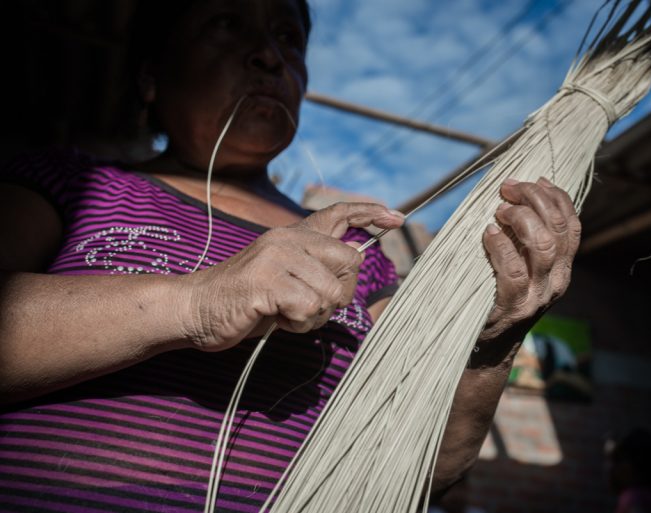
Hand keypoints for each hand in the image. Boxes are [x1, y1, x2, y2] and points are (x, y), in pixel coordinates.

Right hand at [182, 203, 403, 350]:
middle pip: (350, 262)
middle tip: (311, 307)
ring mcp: (277, 258)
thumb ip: (314, 268)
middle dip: (340, 294)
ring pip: (330, 292)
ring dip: (314, 315)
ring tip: (286, 313)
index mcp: (293, 235)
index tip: (395, 217)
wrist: (194, 308)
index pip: (338, 213)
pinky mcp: (266, 282)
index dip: (369, 213)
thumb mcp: (284, 276)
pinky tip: (276, 318)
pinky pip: (308, 307)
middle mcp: (288, 239)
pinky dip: (298, 323)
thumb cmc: (244, 300)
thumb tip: (353, 269)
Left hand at [479, 177, 580, 343]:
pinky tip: (488, 233)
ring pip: (543, 246)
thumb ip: (524, 238)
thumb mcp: (520, 265)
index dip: (555, 196)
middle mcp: (557, 280)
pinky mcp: (513, 307)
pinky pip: (513, 270)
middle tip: (507, 188)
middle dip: (534, 198)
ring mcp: (537, 296)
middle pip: (558, 228)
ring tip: (499, 211)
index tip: (533, 179)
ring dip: (521, 219)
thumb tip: (517, 194)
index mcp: (563, 267)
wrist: (487, 349)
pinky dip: (500, 246)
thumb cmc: (496, 295)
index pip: (572, 224)